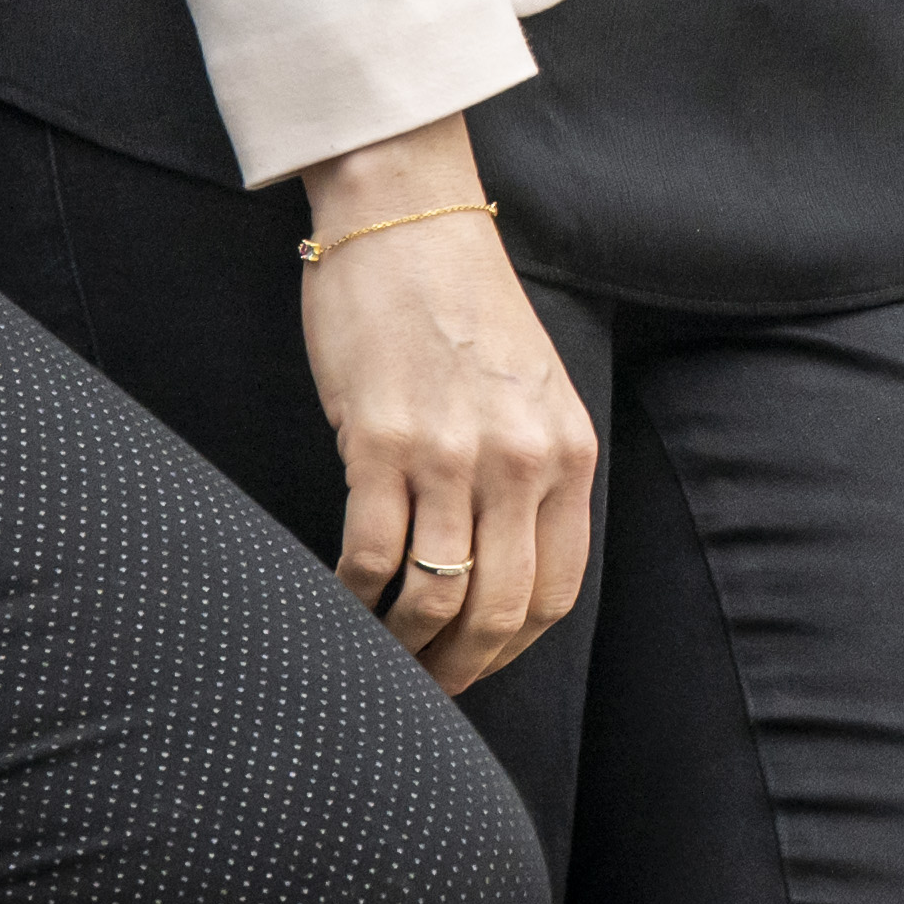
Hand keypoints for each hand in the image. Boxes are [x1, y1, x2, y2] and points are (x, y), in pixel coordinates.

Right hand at [297, 121, 593, 688]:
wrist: (407, 213)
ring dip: (401, 645)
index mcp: (566, 451)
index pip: (554, 593)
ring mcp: (451, 452)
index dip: (509, 650)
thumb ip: (530, 473)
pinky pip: (370, 555)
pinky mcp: (380, 441)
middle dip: (458, 670)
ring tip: (375, 654)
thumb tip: (501, 573)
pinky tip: (337, 599)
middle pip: (497, 612)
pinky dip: (351, 597)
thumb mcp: (532, 388)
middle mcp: (519, 460)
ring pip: (434, 597)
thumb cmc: (462, 302)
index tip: (474, 669)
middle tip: (421, 690)